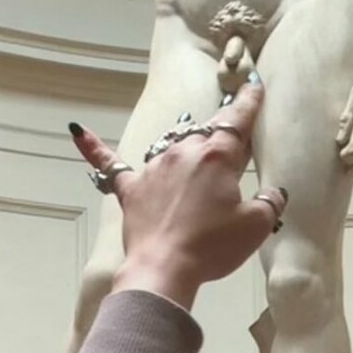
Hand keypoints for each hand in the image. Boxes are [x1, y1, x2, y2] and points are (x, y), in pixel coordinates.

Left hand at [70, 74, 285, 311]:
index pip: (237, 120)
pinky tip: (77, 132)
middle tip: (233, 129)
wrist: (164, 269)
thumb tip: (274, 193)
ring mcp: (153, 169)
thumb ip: (269, 202)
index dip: (248, 101)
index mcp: (216, 156)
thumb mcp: (256, 226)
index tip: (254, 83)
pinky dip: (94, 149)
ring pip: (171, 145)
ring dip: (184, 144)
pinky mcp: (131, 190)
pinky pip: (109, 165)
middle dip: (221, 129)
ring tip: (195, 145)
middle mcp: (182, 153)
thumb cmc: (213, 247)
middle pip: (205, 132)